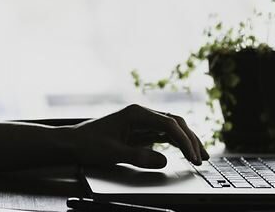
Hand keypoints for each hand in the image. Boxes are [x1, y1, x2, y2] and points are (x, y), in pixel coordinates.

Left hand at [68, 104, 207, 168]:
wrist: (72, 143)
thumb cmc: (88, 144)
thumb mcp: (113, 153)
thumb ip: (138, 156)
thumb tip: (163, 160)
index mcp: (136, 113)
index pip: (168, 124)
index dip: (184, 140)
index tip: (192, 156)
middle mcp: (141, 114)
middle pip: (175, 123)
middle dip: (191, 140)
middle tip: (202, 158)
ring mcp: (142, 122)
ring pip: (172, 128)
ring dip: (187, 141)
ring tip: (200, 156)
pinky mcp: (140, 131)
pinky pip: (164, 135)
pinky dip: (176, 143)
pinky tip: (185, 152)